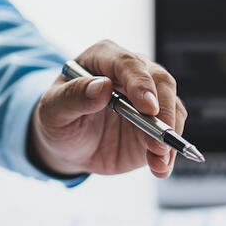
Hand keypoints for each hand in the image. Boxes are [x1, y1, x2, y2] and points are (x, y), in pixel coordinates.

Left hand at [29, 40, 187, 178]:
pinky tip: (160, 167)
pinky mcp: (157, 124)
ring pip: (173, 108)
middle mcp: (132, 73)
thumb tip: (102, 87)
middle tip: (158, 141)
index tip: (148, 108)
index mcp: (104, 58)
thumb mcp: (53, 110)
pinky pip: (171, 134)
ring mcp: (149, 99)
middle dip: (164, 112)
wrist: (69, 146)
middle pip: (161, 83)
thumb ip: (73, 97)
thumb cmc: (58, 121)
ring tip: (158, 161)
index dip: (141, 84)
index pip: (129, 64)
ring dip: (169, 136)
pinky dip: (169, 153)